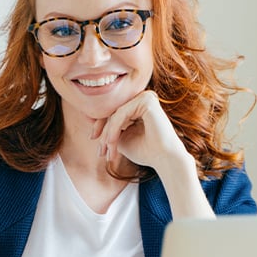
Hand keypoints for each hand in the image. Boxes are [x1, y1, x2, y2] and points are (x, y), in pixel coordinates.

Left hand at [91, 90, 214, 218]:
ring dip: (108, 134)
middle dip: (103, 132)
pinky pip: (121, 113)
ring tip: (107, 151)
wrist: (164, 160)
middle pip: (113, 112)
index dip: (101, 125)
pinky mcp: (147, 100)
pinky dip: (113, 129)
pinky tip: (111, 142)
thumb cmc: (145, 152)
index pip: (114, 112)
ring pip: (116, 114)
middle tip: (100, 151)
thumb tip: (92, 121)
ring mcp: (146, 97)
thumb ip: (110, 129)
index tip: (92, 139)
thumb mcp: (121, 138)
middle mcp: (143, 98)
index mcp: (139, 106)